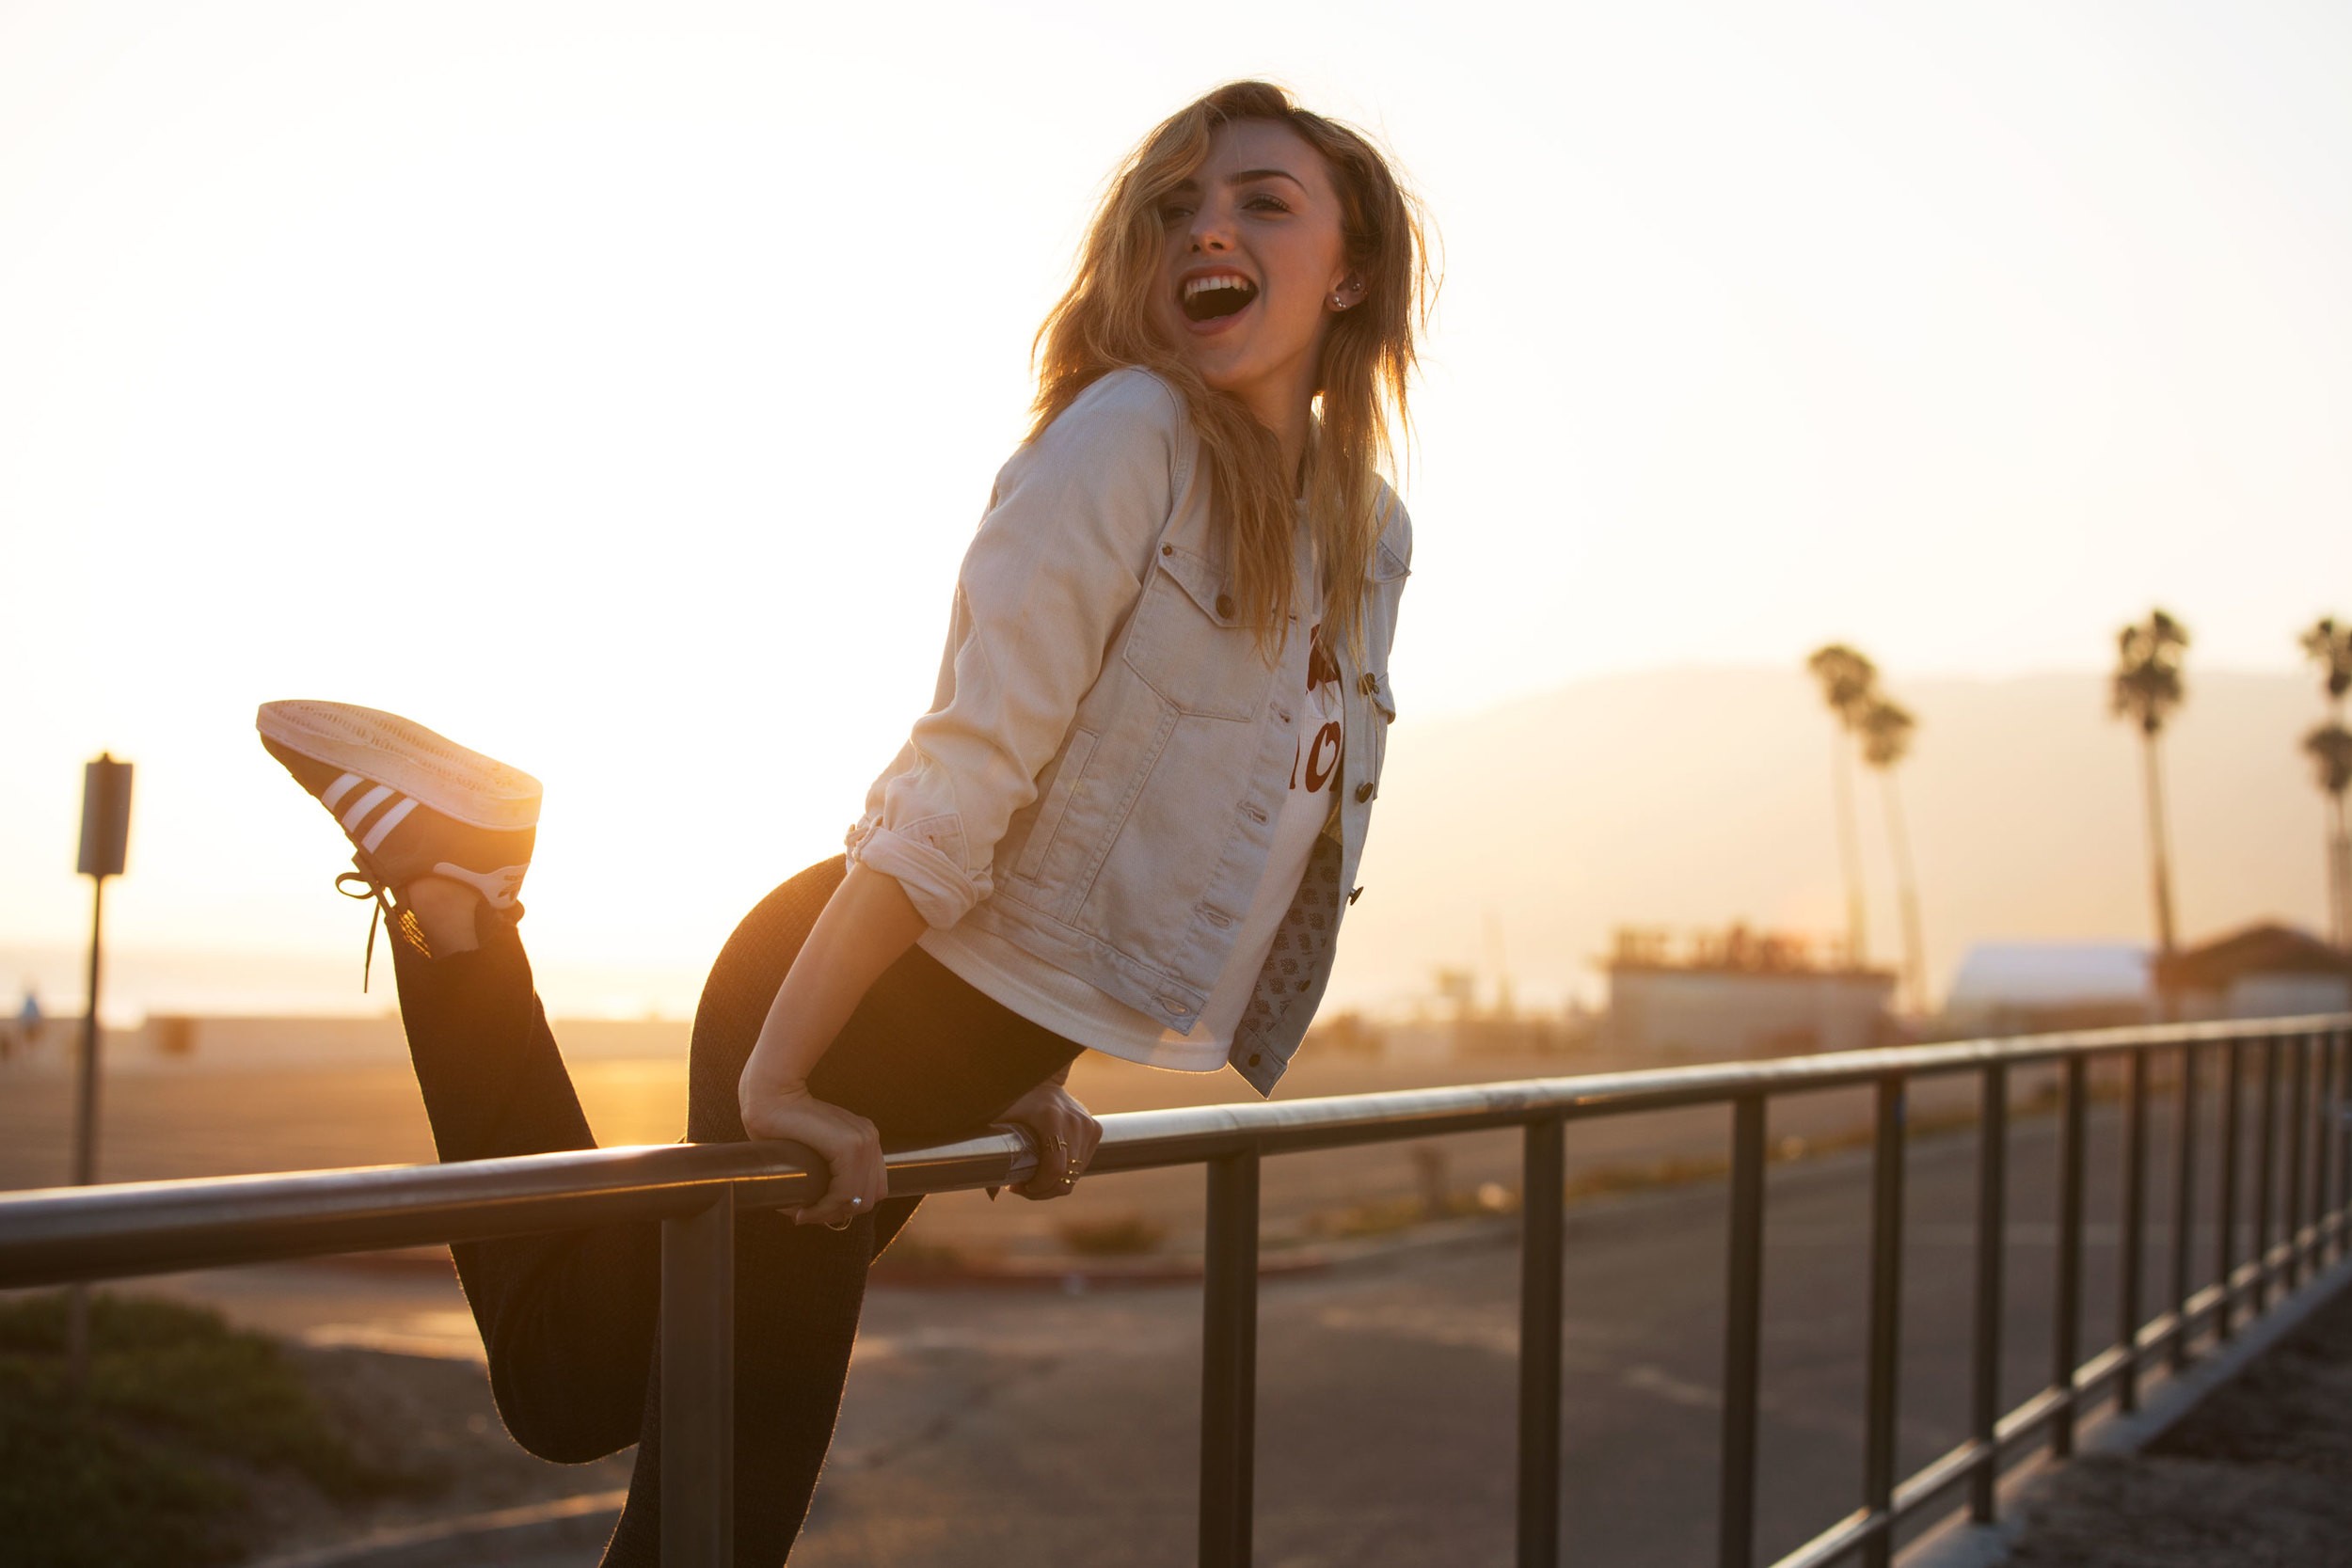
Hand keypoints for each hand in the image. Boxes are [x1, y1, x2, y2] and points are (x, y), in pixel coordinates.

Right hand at [738, 1076, 886, 1228]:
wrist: (770, 1098)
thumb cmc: (783, 1125)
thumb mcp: (815, 1149)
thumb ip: (825, 1170)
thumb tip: (818, 1210)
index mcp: (866, 1138)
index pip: (873, 1188)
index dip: (846, 1206)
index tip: (817, 1211)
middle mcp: (870, 1138)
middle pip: (868, 1198)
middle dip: (838, 1214)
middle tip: (808, 1215)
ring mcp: (863, 1140)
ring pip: (857, 1200)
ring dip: (829, 1214)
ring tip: (804, 1213)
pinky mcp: (848, 1146)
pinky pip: (844, 1193)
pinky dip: (824, 1208)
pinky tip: (804, 1210)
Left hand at [995, 1079, 1101, 1200]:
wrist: (1043, 1080)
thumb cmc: (1015, 1100)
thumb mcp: (999, 1121)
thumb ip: (989, 1153)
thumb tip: (993, 1195)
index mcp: (1052, 1118)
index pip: (1055, 1168)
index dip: (1039, 1187)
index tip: (1020, 1186)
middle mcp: (1075, 1122)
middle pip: (1065, 1177)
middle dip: (1043, 1190)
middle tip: (1023, 1186)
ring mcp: (1088, 1126)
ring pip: (1075, 1175)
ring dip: (1054, 1184)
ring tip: (1034, 1177)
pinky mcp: (1095, 1129)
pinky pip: (1081, 1165)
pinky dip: (1066, 1173)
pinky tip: (1048, 1167)